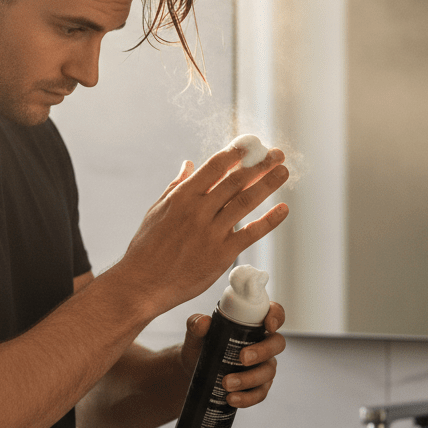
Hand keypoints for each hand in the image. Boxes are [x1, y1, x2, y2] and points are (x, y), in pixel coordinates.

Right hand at [119, 144, 289, 317]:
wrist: (143, 283)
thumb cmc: (146, 249)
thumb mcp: (157, 211)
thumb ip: (176, 186)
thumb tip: (188, 165)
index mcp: (182, 197)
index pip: (215, 166)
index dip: (236, 153)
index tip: (251, 145)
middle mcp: (199, 210)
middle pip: (236, 180)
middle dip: (259, 164)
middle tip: (276, 154)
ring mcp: (211, 232)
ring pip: (246, 201)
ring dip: (268, 183)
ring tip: (283, 171)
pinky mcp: (222, 254)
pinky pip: (251, 233)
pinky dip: (269, 220)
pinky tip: (283, 210)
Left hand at [180, 300, 286, 408]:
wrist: (192, 372)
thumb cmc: (200, 346)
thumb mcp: (195, 335)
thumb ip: (196, 325)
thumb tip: (203, 323)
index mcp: (253, 325)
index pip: (274, 313)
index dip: (276, 316)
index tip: (268, 324)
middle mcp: (263, 343)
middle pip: (277, 344)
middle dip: (262, 351)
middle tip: (242, 358)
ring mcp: (263, 366)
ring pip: (268, 371)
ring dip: (249, 378)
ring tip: (226, 384)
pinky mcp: (259, 387)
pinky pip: (260, 393)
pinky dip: (247, 397)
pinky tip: (232, 398)